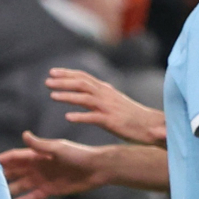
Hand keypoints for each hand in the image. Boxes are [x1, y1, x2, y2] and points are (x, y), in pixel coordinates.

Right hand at [0, 132, 107, 198]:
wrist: (97, 168)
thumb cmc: (78, 154)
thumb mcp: (58, 148)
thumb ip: (40, 145)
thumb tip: (24, 135)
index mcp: (36, 154)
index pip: (13, 157)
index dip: (0, 160)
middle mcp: (36, 166)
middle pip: (14, 172)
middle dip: (0, 176)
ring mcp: (42, 179)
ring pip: (20, 185)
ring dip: (8, 190)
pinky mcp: (49, 190)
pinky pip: (32, 196)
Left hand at [46, 68, 165, 146]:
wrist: (152, 127)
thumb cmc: (132, 115)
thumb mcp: (115, 100)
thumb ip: (101, 93)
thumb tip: (88, 87)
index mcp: (106, 90)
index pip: (84, 77)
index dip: (68, 73)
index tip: (52, 72)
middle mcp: (106, 96)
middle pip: (82, 84)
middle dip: (63, 81)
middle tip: (46, 81)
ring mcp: (109, 108)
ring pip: (85, 98)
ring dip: (68, 96)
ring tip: (52, 96)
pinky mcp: (112, 122)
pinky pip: (94, 118)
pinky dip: (81, 116)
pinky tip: (68, 117)